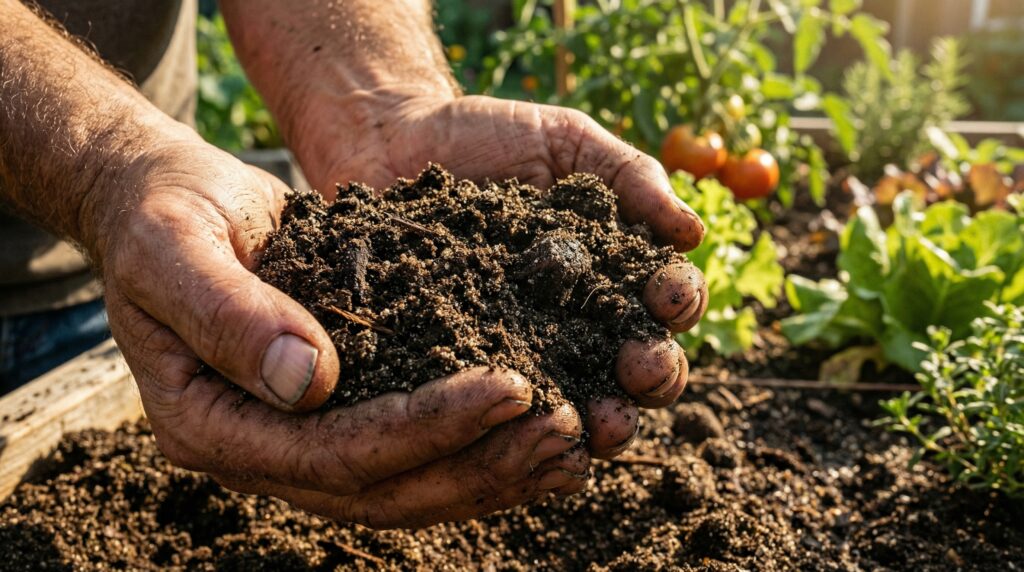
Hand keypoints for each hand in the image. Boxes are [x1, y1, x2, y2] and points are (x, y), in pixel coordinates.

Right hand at [97, 135, 590, 528]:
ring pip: (406, 486)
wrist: (162, 207)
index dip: (424, 428)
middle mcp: (258, 451)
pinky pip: (412, 451)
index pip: (331, 453)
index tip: (509, 388)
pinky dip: (478, 447)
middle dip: (477, 461)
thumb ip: (229, 314)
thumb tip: (308, 383)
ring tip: (574, 439)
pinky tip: (541, 429)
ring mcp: (297, 441)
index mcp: (210, 426)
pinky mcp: (336, 414)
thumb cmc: (161, 217)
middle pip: (380, 490)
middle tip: (564, 425)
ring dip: (493, 469)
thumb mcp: (175, 249)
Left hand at [291, 94, 708, 460]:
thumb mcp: (568, 141)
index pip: (666, 299)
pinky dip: (521, 429)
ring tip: (599, 425)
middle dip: (653, 374)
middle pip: (636, 365)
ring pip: (579, 401)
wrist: (395, 141)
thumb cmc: (490, 136)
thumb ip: (631, 177)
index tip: (669, 298)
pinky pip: (499, 407)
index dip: (679, 303)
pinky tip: (527, 435)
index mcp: (614, 271)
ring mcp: (523, 350)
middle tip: (643, 371)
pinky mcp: (466, 366)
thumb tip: (693, 233)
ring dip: (602, 420)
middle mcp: (578, 321)